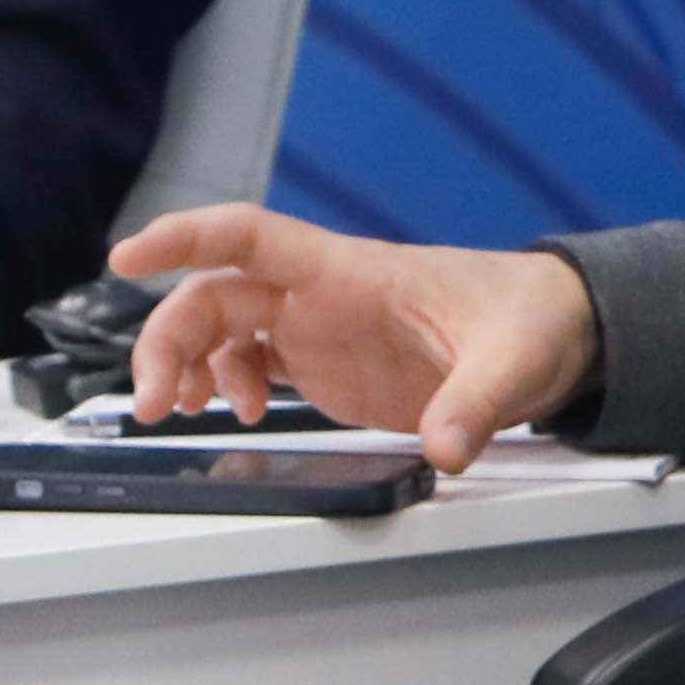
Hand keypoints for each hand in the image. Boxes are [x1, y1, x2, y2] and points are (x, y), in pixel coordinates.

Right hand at [109, 206, 595, 473]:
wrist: (557, 329)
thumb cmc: (530, 320)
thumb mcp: (511, 362)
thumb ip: (475, 405)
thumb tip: (447, 449)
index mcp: (351, 271)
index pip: (250, 235)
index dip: (185, 237)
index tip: (128, 255)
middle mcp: (321, 292)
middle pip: (213, 295)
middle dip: (167, 340)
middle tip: (155, 402)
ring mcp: (319, 325)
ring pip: (220, 328)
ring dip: (187, 365)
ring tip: (182, 411)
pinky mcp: (325, 360)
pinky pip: (249, 359)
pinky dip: (223, 383)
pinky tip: (236, 413)